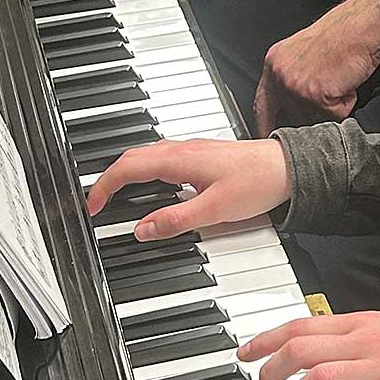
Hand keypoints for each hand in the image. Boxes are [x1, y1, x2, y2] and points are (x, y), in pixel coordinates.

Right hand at [85, 136, 290, 239]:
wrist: (287, 167)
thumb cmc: (257, 182)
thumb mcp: (214, 209)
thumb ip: (175, 220)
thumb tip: (142, 229)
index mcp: (179, 160)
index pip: (128, 168)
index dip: (104, 186)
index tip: (92, 205)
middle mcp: (182, 150)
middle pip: (132, 158)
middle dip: (108, 178)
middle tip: (97, 202)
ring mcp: (192, 150)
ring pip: (147, 156)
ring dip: (126, 172)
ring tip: (117, 194)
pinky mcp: (201, 156)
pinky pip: (162, 158)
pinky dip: (144, 171)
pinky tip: (152, 185)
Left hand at [254, 0, 379, 133]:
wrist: (362, 25)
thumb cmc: (341, 35)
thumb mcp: (303, 53)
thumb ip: (291, 78)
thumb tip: (292, 107)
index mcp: (274, 63)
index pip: (261, 104)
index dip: (265, 124)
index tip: (268, 136)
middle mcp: (280, 75)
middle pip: (292, 116)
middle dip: (312, 111)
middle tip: (329, 89)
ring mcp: (296, 86)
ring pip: (315, 118)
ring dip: (332, 105)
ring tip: (339, 78)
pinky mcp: (316, 95)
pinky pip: (335, 115)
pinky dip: (346, 102)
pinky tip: (346, 80)